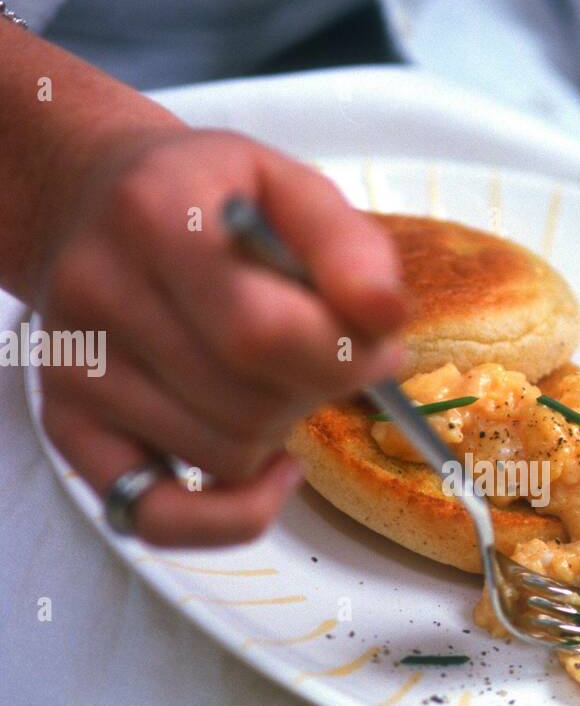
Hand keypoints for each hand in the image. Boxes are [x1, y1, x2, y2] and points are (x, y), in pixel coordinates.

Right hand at [36, 126, 408, 545]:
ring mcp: (78, 368)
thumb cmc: (212, 202)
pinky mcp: (69, 426)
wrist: (97, 205)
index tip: (377, 345)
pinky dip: (232, 515)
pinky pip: (158, 517)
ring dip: (278, 433)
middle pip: (251, 403)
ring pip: (226, 458)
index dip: (345, 356)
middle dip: (317, 390)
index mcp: (156, 214)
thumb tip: (385, 318)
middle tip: (327, 356)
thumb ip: (349, 248)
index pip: (264, 332)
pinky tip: (272, 472)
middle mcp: (99, 291)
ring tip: (272, 379)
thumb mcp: (291, 187)